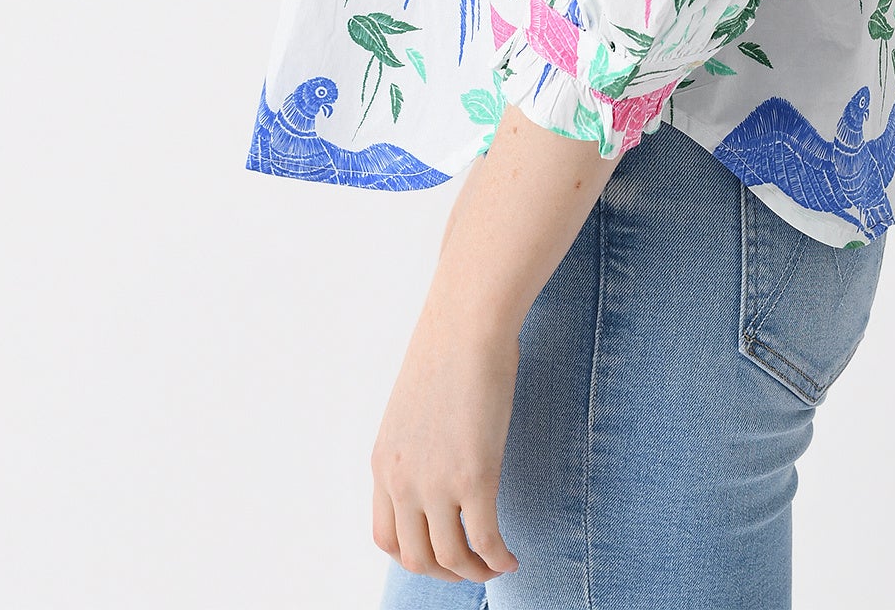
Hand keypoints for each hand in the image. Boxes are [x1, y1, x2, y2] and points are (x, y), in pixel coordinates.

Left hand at [370, 294, 522, 583]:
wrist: (466, 321)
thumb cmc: (450, 349)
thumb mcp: (415, 405)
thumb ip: (417, 442)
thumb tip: (437, 456)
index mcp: (383, 463)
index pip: (385, 538)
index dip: (415, 557)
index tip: (443, 552)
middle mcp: (401, 480)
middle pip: (415, 558)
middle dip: (446, 573)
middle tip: (474, 567)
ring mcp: (435, 481)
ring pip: (450, 558)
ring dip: (476, 572)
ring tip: (497, 564)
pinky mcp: (474, 476)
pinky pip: (485, 541)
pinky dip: (499, 558)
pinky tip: (512, 556)